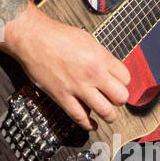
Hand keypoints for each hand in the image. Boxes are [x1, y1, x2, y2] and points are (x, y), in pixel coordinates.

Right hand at [2, 8, 130, 129]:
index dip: (123, 83)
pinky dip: (89, 125)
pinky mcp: (62, 97)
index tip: (118, 84)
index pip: (126, 78)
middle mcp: (93, 74)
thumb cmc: (56, 35)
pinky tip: (92, 124)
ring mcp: (78, 87)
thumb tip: (108, 68)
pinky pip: (80, 117)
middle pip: (121, 97)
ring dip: (109, 115)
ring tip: (107, 115)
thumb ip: (100, 55)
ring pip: (106, 112)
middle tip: (114, 99)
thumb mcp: (86, 39)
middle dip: (119, 99)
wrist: (33, 38)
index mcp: (100, 58)